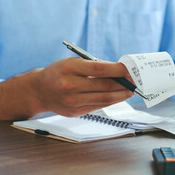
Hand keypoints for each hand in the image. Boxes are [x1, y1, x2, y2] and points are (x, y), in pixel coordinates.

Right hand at [0, 57, 133, 120]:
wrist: (39, 90)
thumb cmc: (60, 72)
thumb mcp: (74, 62)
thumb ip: (95, 66)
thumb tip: (120, 70)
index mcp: (69, 68)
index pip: (100, 69)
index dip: (118, 70)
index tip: (130, 69)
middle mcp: (69, 85)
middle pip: (104, 86)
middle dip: (123, 83)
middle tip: (135, 80)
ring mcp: (71, 101)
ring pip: (104, 99)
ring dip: (121, 95)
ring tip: (131, 90)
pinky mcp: (74, 112)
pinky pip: (98, 106)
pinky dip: (111, 101)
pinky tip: (119, 96)